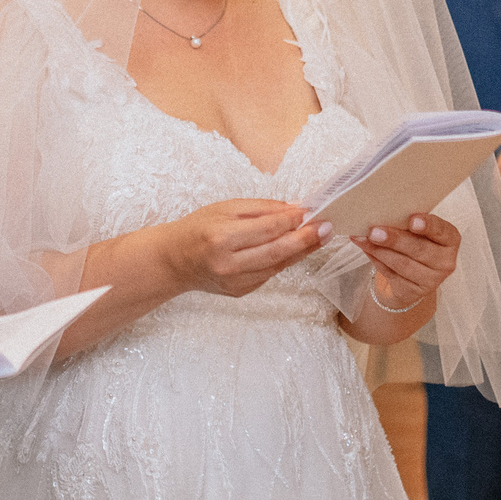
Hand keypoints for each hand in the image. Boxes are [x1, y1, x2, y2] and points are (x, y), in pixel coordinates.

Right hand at [162, 200, 325, 298]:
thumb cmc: (198, 228)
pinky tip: (296, 250)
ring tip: (320, 238)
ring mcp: (235, 281)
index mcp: (222, 237)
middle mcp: (229, 263)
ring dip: (301, 252)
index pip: (267, 229)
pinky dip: (284, 261)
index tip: (311, 211)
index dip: (291, 220)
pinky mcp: (240, 291)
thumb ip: (261, 208)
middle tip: (326, 228)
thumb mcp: (225, 208)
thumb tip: (294, 208)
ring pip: (277, 266)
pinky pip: (269, 274)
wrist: (174, 260)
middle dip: (305, 239)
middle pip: (277, 251)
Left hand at [350, 212, 459, 310]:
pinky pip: (392, 274)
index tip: (413, 220)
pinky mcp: (413, 292)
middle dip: (395, 239)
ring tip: (363, 239)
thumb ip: (404, 223)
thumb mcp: (416, 232)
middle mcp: (445, 261)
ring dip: (380, 250)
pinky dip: (375, 259)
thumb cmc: (413, 243)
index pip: (443, 231)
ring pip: (403, 264)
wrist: (410, 276)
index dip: (429, 225)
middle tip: (374, 231)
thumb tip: (378, 213)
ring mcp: (431, 280)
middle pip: (419, 249)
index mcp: (450, 240)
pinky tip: (365, 248)